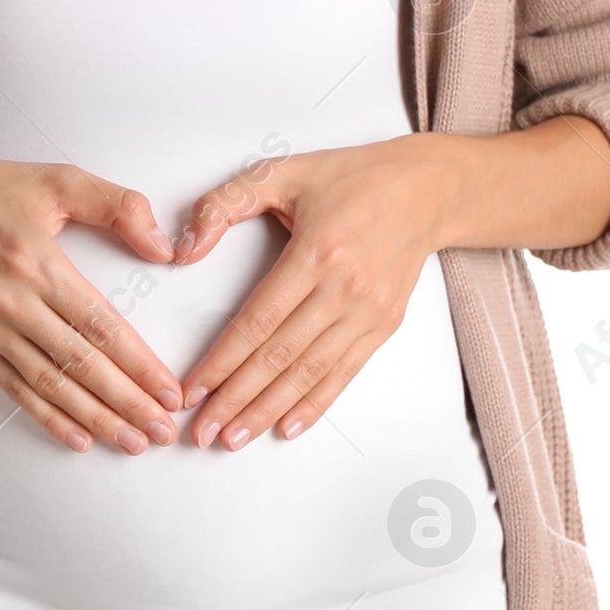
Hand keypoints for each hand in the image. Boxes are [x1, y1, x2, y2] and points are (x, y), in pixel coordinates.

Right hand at [0, 155, 182, 455]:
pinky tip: (77, 437)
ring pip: (50, 385)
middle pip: (80, 363)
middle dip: (127, 402)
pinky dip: (47, 417)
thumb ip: (116, 206)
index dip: (139, 363)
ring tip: (131, 441)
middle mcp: (11, 301)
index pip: (100, 324)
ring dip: (94, 418)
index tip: (169, 390)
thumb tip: (162, 246)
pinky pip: (14, 389)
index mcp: (37, 261)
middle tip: (162, 430)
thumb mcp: (56, 180)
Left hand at [174, 135, 454, 450]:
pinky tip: (288, 426)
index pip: (258, 321)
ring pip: (309, 373)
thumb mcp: (282, 171)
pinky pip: (344, 373)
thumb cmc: (351, 177)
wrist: (425, 190)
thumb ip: (225, 203)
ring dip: (269, 410)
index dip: (222, 360)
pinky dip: (315, 404)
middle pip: (279, 357)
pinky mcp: (384, 325)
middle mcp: (344, 288)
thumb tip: (185, 248)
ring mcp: (368, 312)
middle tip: (203, 431)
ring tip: (234, 438)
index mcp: (315, 251)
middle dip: (236, 399)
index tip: (193, 388)